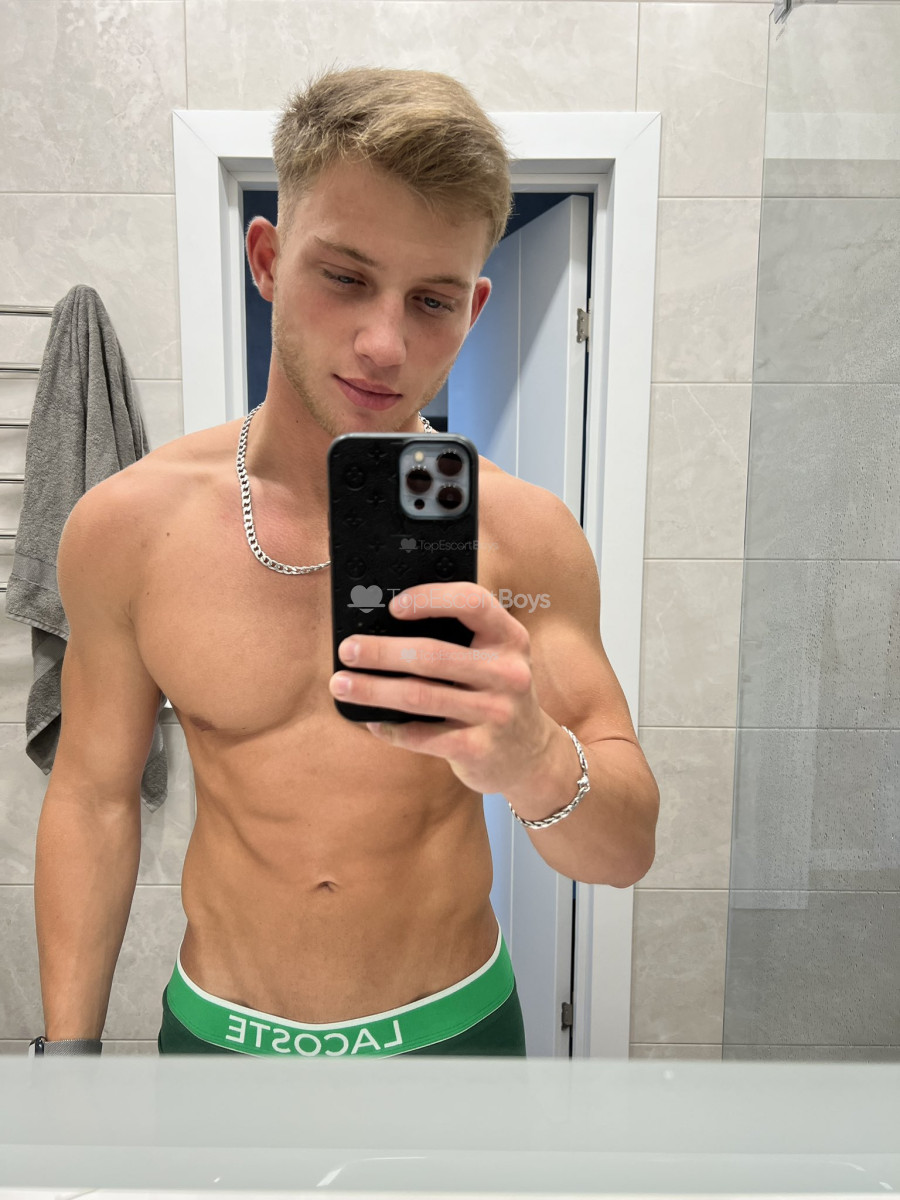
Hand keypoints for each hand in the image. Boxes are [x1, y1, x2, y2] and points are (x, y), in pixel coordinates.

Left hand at [329, 581, 556, 795]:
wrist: (532, 756)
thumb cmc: (497, 695)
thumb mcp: (495, 659)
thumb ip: (460, 639)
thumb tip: (386, 625)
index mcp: (510, 638)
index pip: (473, 602)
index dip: (430, 598)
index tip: (394, 606)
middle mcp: (508, 673)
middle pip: (432, 654)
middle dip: (381, 651)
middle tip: (347, 650)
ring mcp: (495, 713)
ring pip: (419, 695)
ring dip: (372, 689)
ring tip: (341, 684)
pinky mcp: (479, 749)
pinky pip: (422, 736)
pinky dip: (390, 728)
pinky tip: (371, 721)